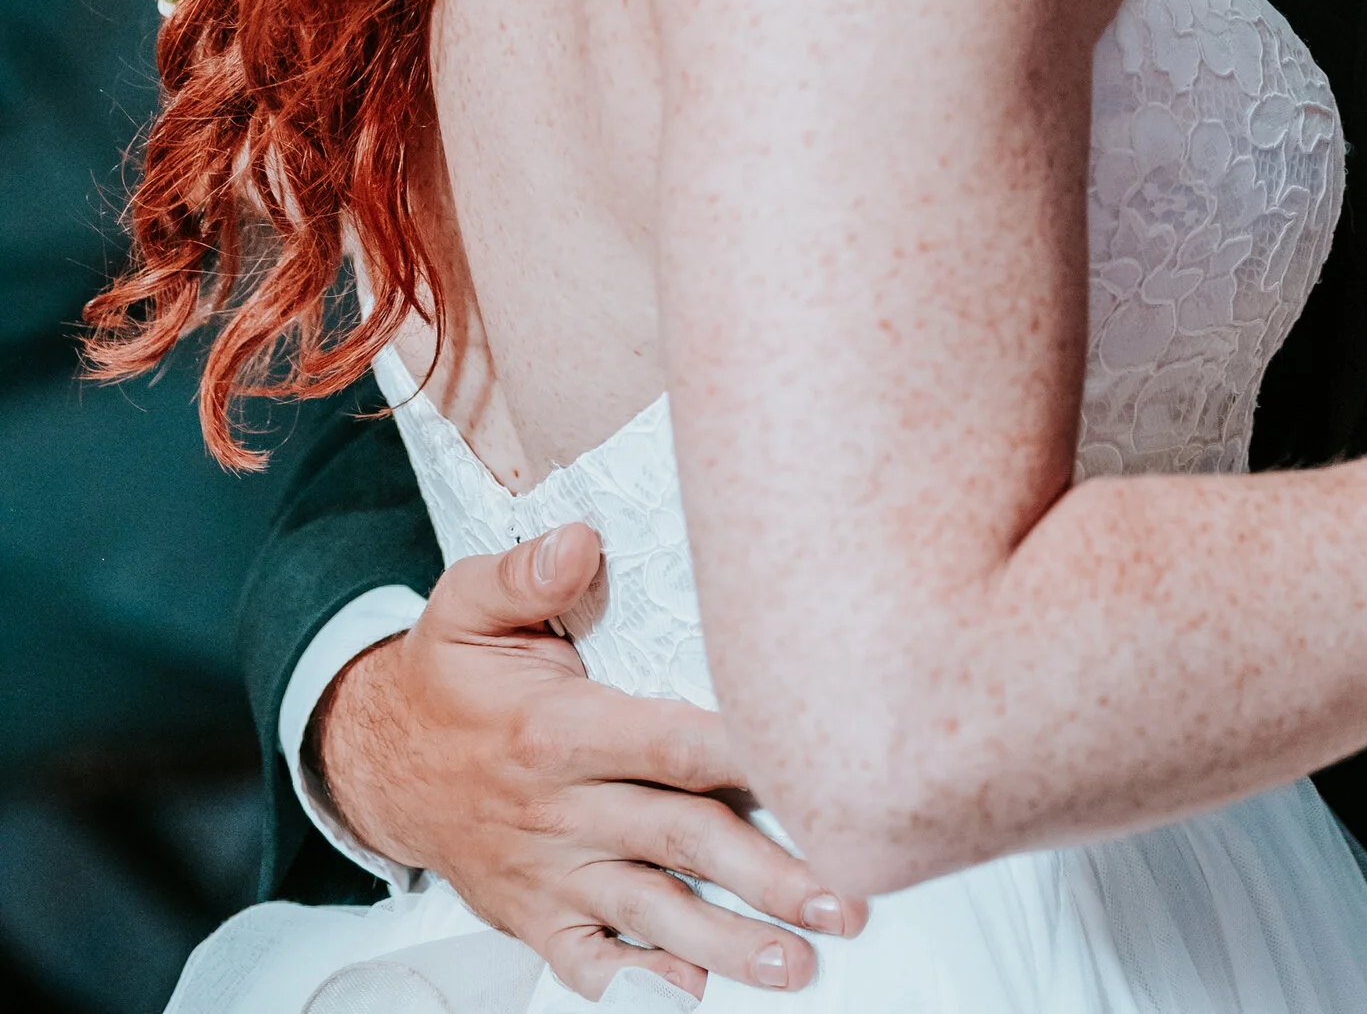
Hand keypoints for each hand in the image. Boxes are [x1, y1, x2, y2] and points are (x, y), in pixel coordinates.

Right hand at [313, 521, 863, 998]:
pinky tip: (696, 997)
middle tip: (846, 898)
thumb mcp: (468, 603)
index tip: (817, 770)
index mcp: (556, 729)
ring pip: (654, 910)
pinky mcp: (537, 918)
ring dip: (730, 942)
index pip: (670, 743)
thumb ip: (529, 570)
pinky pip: (592, 964)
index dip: (745, 756)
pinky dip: (642, 988)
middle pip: (681, 839)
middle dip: (769, 873)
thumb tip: (582, 541)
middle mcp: (559, 811)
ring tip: (799, 962)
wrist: (378, 762)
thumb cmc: (446, 677)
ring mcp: (550, 874)